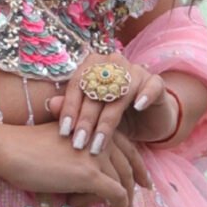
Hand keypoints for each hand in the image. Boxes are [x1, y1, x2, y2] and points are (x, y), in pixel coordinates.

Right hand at [0, 118, 150, 206]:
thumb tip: (86, 172)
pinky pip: (115, 194)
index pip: (127, 148)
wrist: (10, 148)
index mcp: (95, 127)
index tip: (143, 181)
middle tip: (136, 203)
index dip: (138, 166)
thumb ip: (78, 150)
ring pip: (123, 182)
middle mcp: (100, 138)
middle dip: (135, 186)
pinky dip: (118, 205)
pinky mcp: (90, 175)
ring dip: (124, 201)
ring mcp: (96, 156)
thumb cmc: (26, 146)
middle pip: (128, 166)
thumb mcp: (61, 142)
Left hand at [46, 55, 173, 156]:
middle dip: (86, 121)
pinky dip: (144, 95)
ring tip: (99, 143)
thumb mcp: (92, 116)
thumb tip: (51, 104)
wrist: (147, 120)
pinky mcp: (156, 82)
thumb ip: (72, 108)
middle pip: (96, 91)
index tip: (64, 132)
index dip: (69, 109)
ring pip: (120, 93)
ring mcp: (136, 71)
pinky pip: (151, 86)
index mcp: (93, 66)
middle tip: (79, 143)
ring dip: (108, 120)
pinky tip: (137, 107)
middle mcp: (114, 63)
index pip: (77, 85)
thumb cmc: (112, 116)